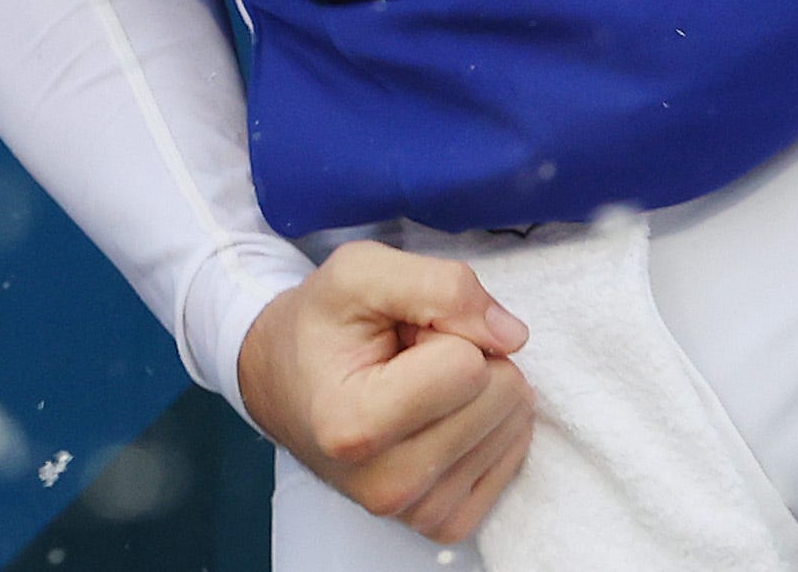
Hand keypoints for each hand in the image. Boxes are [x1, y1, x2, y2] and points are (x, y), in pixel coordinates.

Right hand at [235, 241, 535, 545]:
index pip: (469, 364)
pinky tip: (440, 418)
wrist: (284, 385)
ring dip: (476, 393)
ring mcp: (417, 512)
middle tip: (411, 359)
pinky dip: (486, 427)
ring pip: (513, 426)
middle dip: (468, 359)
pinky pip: (512, 461)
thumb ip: (439, 285)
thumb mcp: (358, 273)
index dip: (444, 328)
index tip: (402, 334)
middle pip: (501, 397)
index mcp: (355, 425)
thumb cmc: (321, 327)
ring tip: (418, 386)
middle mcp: (387, 483)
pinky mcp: (443, 524)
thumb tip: (513, 336)